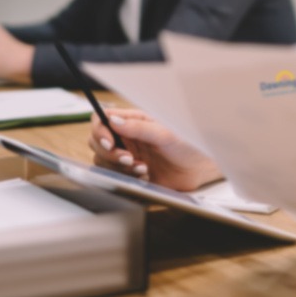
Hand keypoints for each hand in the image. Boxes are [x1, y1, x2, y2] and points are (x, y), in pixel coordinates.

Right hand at [88, 108, 222, 191]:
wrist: (199, 169)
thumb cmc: (187, 145)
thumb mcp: (164, 134)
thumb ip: (139, 127)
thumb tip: (114, 121)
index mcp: (133, 121)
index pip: (102, 119)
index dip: (100, 130)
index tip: (109, 141)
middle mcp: (126, 137)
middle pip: (96, 141)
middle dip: (109, 152)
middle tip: (129, 159)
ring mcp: (126, 155)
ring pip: (102, 160)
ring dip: (118, 166)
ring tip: (141, 167)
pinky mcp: (130, 173)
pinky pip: (114, 175)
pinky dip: (125, 177)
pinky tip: (143, 176)